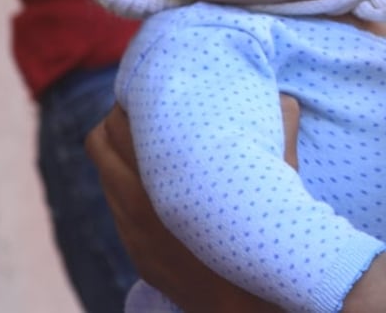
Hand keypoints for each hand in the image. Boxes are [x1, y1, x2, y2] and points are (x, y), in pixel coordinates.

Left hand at [84, 96, 301, 311]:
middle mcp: (137, 201)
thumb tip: (285, 98)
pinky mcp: (138, 254)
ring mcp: (132, 231)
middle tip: (148, 115)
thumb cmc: (269, 235)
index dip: (131, 102)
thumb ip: (281, 130)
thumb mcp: (280, 178)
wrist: (251, 307)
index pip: (118, 123)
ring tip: (149, 148)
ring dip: (119, 156)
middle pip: (100, 142)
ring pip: (103, 175)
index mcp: (166, 174)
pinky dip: (128, 191)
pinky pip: (116, 210)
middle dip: (119, 123)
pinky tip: (157, 189)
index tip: (153, 94)